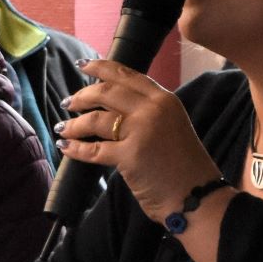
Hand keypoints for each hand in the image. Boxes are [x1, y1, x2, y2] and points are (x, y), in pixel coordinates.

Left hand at [56, 59, 224, 225]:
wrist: (198, 196)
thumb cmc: (184, 167)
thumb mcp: (172, 126)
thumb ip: (147, 112)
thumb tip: (112, 108)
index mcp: (164, 99)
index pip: (127, 75)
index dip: (100, 67)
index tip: (82, 64)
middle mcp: (152, 109)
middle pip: (106, 92)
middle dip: (82, 96)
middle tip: (68, 103)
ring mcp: (141, 130)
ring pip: (96, 119)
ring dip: (75, 124)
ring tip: (64, 128)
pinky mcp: (130, 155)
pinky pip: (94, 149)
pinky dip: (76, 148)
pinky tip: (66, 147)